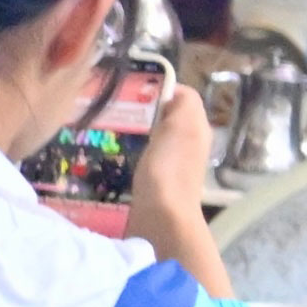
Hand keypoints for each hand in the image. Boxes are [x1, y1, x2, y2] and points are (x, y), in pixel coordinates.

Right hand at [131, 74, 224, 249]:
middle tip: (114, 109)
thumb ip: (183, 102)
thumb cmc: (169, 169)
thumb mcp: (181, 126)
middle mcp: (189, 141)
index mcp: (196, 126)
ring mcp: (174, 162)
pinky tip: (115, 153)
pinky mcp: (158, 178)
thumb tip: (171, 89)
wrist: (162, 217)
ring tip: (109, 129)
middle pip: (166, 114)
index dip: (158, 89)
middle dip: (143, 109)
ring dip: (135, 130)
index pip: (180, 95)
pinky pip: (145, 154)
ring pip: (154, 134)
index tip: (130, 91)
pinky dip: (132, 150)